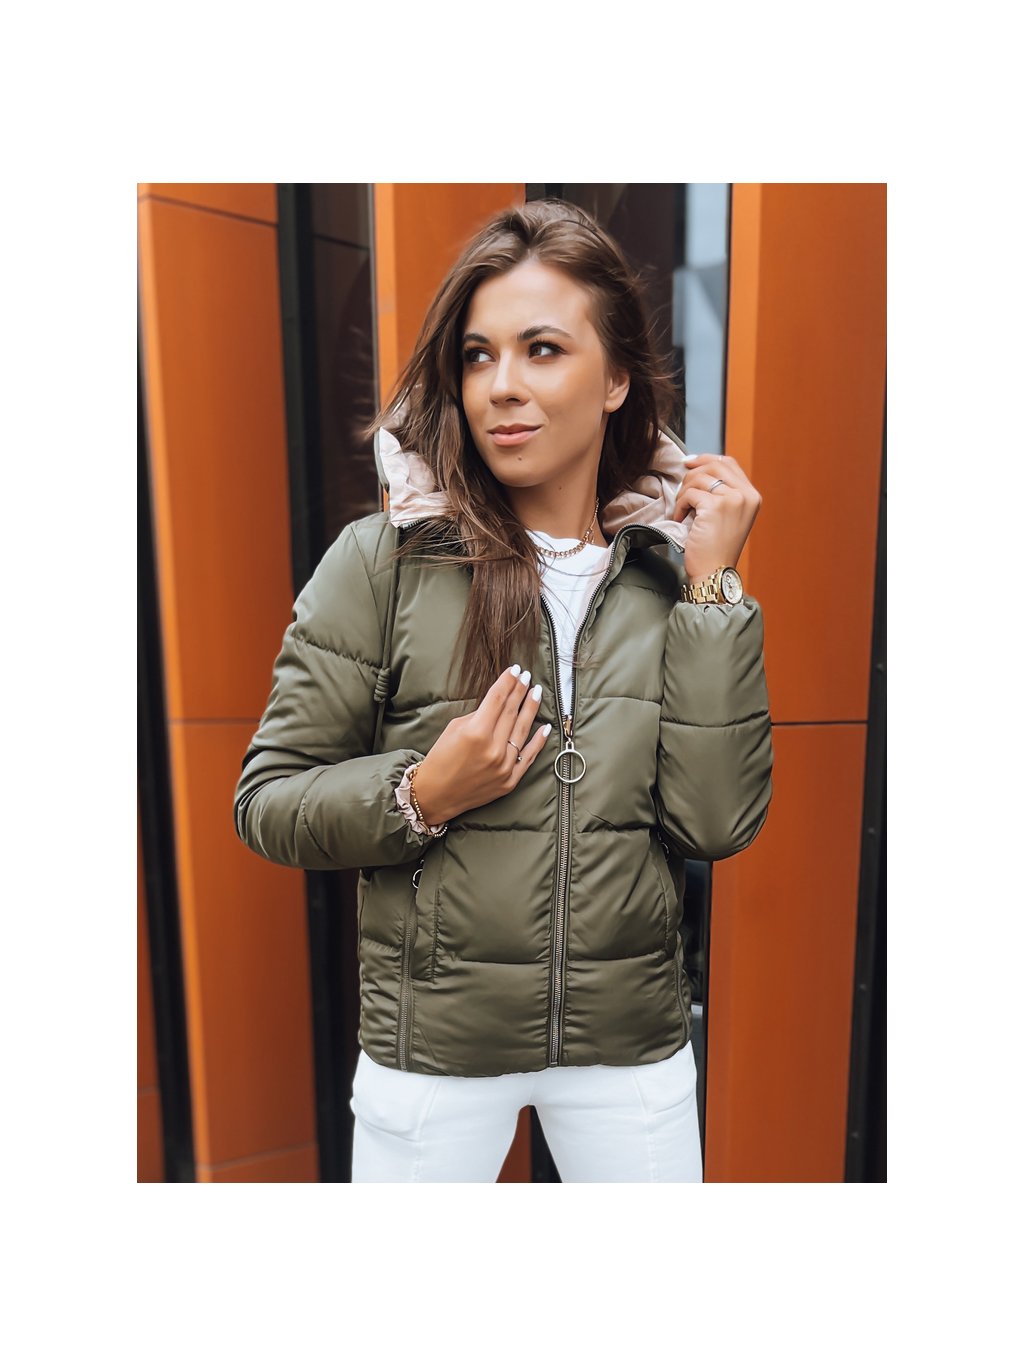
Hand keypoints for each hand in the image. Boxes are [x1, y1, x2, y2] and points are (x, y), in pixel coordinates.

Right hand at [411, 665, 551, 824]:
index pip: (497, 699)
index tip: (515, 670)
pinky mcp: (510, 780)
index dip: (507, 682)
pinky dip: (538, 741)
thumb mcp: (454, 729)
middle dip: (520, 691)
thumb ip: (479, 715)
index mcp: (476, 733)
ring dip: (531, 708)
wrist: (436, 795)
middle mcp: (493, 749)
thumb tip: (498, 702)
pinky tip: (545, 726)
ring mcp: (504, 766)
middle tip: (527, 676)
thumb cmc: (440, 759)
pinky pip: (529, 757)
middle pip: (511, 711)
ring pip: (522, 730)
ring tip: (536, 692)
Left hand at [670, 453, 761, 582]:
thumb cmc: (716, 548)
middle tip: (682, 492)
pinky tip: (680, 519)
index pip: (729, 462)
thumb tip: (696, 467)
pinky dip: (680, 505)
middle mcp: (746, 495)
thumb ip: (722, 492)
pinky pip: (689, 494)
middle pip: (714, 465)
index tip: (689, 462)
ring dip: (683, 493)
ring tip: (682, 511)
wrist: (714, 572)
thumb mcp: (728, 515)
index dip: (706, 458)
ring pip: (699, 478)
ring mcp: (732, 500)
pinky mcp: (715, 507)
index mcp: (752, 496)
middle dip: (692, 475)